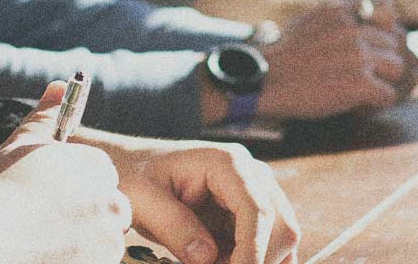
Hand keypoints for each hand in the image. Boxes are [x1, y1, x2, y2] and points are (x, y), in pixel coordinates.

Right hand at [0, 82, 130, 263]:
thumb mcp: (19, 145)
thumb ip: (46, 116)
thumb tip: (59, 86)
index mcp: (97, 169)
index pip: (101, 176)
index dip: (74, 187)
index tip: (48, 198)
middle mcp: (111, 205)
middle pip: (109, 211)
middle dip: (84, 217)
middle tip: (43, 224)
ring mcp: (107, 244)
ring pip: (102, 242)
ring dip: (80, 244)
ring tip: (40, 243)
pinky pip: (94, 262)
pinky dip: (72, 261)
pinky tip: (41, 257)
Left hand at [85, 136, 299, 263]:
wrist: (134, 166)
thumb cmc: (136, 176)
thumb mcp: (142, 199)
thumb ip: (173, 226)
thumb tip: (207, 257)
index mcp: (227, 163)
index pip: (257, 209)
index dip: (252, 249)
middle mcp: (252, 174)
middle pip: (281, 225)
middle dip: (258, 259)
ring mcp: (257, 192)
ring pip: (283, 237)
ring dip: (258, 260)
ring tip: (218, 263)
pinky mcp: (253, 212)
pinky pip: (270, 243)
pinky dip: (254, 260)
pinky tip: (225, 262)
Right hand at [256, 0, 417, 118]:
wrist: (263, 82)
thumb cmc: (285, 56)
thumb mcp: (311, 18)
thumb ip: (342, 14)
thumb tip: (375, 14)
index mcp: (343, 10)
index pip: (388, 11)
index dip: (385, 31)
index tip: (374, 46)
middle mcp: (355, 29)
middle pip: (396, 44)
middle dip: (385, 62)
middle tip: (367, 77)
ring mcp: (360, 56)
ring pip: (398, 69)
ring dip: (384, 82)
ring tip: (362, 91)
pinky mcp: (360, 84)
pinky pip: (389, 95)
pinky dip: (376, 104)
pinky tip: (358, 105)